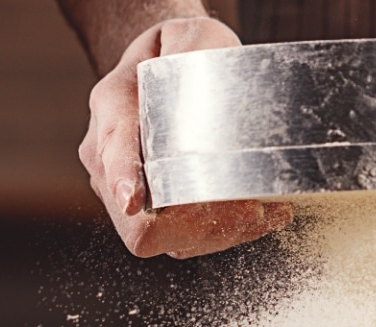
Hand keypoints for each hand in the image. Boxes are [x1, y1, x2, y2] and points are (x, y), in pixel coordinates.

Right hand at [77, 17, 292, 257]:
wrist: (164, 69)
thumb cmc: (183, 52)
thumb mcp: (192, 37)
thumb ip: (195, 50)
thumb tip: (211, 80)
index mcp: (113, 109)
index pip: (112, 153)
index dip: (123, 180)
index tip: (134, 199)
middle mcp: (108, 158)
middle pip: (138, 219)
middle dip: (197, 224)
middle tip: (253, 209)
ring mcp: (124, 191)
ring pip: (165, 238)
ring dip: (219, 233)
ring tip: (267, 211)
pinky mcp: (152, 211)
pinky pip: (181, 240)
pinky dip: (222, 234)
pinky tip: (261, 216)